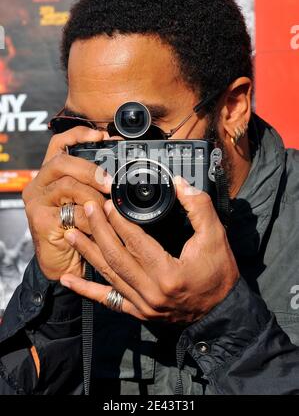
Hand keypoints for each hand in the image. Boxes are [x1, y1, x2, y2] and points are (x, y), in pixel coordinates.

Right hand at [22, 127, 110, 279]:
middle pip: (63, 162)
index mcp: (51, 176)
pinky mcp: (40, 220)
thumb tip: (120, 171)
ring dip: (94, 198)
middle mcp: (39, 185)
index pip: (59, 143)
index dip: (79, 135)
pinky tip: (97, 226)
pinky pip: (71, 212)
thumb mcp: (86, 203)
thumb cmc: (78, 231)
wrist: (64, 264)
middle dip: (91, 170)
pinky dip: (90, 219)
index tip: (102, 136)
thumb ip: (93, 186)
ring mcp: (37, 202)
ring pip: (68, 186)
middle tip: (110, 184)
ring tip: (105, 210)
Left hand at [60, 178, 239, 322]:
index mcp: (168, 274)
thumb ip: (199, 208)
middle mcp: (151, 293)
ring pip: (108, 275)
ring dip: (87, 252)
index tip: (108, 202)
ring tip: (71, 233)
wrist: (221, 313)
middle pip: (116, 256)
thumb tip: (179, 184)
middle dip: (98, 230)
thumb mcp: (216, 238)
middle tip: (87, 208)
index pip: (136, 242)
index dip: (119, 220)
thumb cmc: (219, 276)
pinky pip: (107, 300)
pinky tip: (67, 280)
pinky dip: (86, 289)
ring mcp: (142, 305)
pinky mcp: (138, 312)